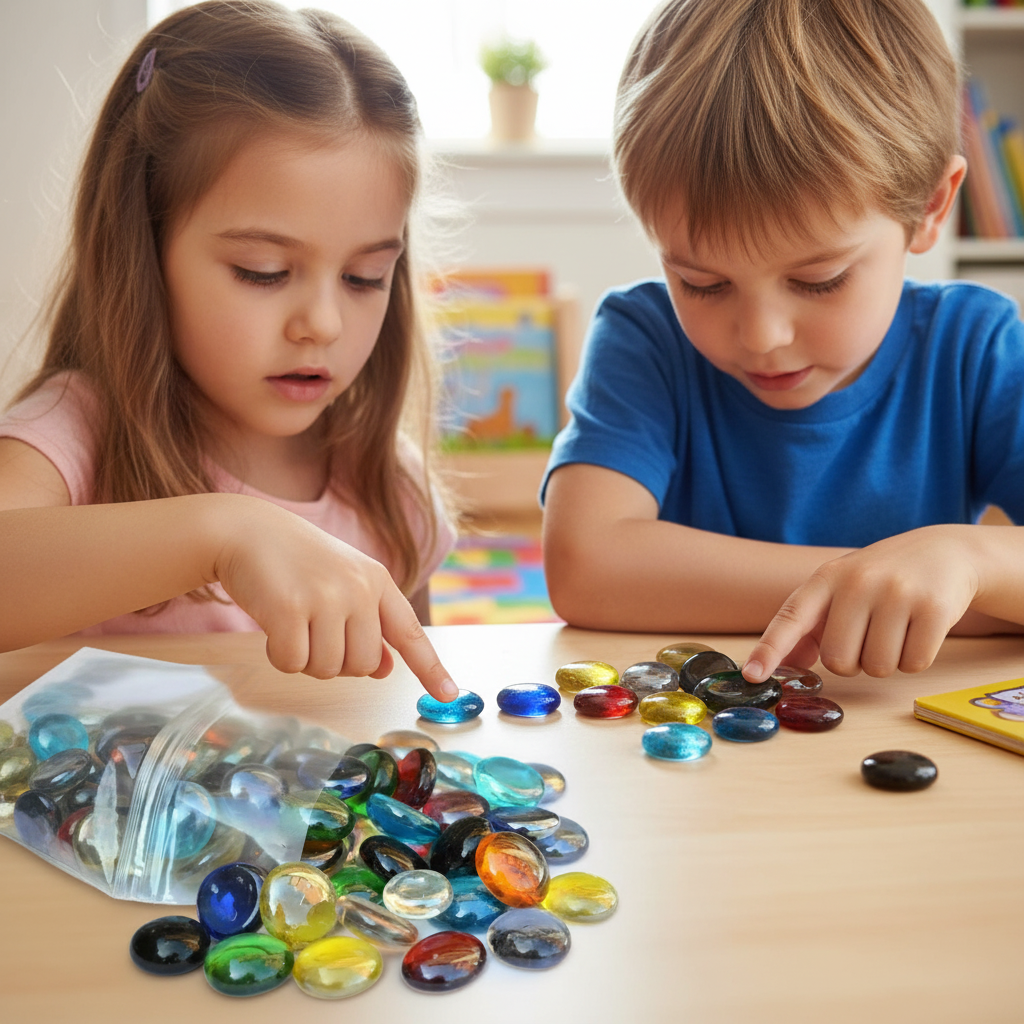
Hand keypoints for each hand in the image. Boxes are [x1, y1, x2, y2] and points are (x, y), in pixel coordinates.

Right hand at [212, 498, 456, 698]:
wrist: (246, 530)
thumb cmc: (296, 561)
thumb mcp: (343, 584)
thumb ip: (367, 624)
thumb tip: (383, 669)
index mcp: (377, 581)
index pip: (410, 632)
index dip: (430, 667)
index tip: (449, 694)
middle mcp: (359, 588)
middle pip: (361, 665)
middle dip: (335, 662)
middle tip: (313, 631)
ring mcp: (326, 597)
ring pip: (326, 669)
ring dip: (305, 659)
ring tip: (293, 621)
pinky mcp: (289, 609)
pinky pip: (292, 663)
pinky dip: (279, 655)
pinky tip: (272, 625)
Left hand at [742, 525, 981, 681]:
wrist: (944, 551)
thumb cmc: (880, 579)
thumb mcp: (840, 590)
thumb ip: (809, 627)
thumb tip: (789, 664)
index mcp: (826, 578)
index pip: (790, 617)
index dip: (769, 649)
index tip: (752, 675)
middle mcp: (857, 582)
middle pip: (839, 661)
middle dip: (853, 663)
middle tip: (868, 637)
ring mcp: (897, 593)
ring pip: (877, 668)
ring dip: (886, 662)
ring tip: (895, 629)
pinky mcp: (934, 608)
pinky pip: (913, 665)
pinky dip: (914, 660)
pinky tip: (918, 631)